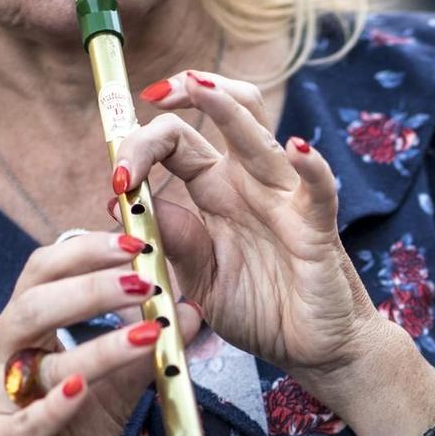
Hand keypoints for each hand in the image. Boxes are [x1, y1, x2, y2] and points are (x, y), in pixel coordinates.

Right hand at [0, 232, 202, 435]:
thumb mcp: (111, 397)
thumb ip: (142, 356)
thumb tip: (190, 311)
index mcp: (17, 337)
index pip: (41, 273)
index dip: (87, 251)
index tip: (139, 240)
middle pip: (33, 302)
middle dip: (91, 283)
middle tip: (144, 275)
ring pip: (35, 357)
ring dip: (96, 341)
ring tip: (147, 329)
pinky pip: (28, 420)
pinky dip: (58, 403)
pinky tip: (85, 389)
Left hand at [116, 70, 379, 389]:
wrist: (312, 350)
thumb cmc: (261, 311)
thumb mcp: (199, 279)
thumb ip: (172, 240)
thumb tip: (124, 202)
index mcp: (217, 191)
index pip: (177, 141)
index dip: (141, 145)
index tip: (116, 179)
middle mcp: (251, 184)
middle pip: (224, 113)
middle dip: (188, 92)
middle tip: (152, 93)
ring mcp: (286, 201)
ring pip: (261, 136)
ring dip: (229, 106)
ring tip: (200, 86)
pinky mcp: (317, 230)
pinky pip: (318, 191)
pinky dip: (312, 166)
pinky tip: (297, 150)